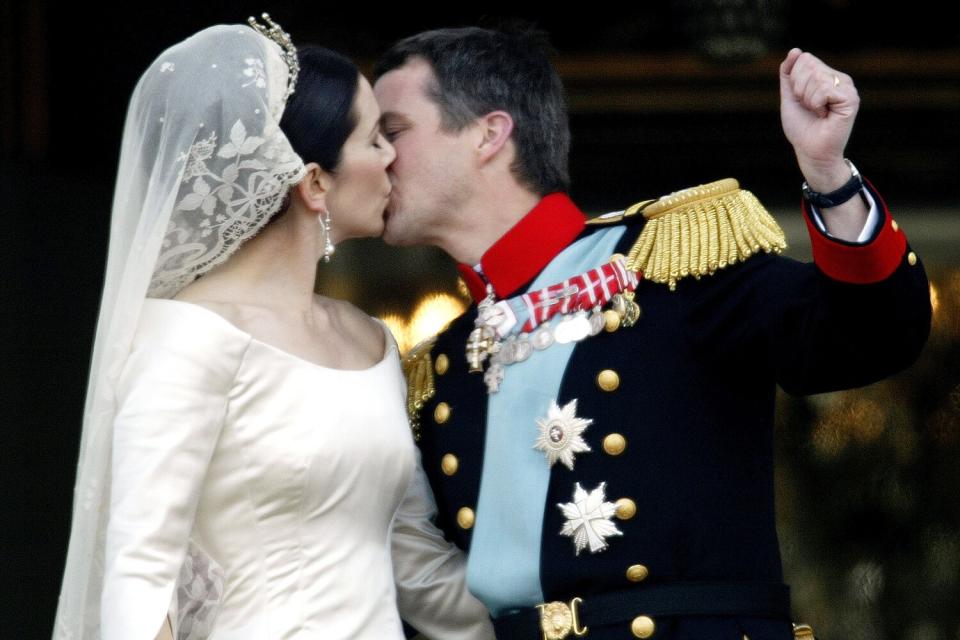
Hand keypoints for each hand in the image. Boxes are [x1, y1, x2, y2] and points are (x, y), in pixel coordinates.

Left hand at [779, 48, 859, 191]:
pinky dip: (816, 104)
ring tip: (817, 112)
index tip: (802, 99)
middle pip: (809, 64)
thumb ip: (789, 74)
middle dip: (800, 89)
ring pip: (815, 76)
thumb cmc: (802, 127)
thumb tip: (795, 50)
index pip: (804, 58)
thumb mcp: (790, 97)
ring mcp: (847, 88)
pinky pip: (823, 89)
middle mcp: (839, 79)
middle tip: (810, 107)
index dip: (794, 80)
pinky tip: (824, 115)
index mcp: (826, 76)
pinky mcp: (851, 99)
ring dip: (808, 99)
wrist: (810, 152)